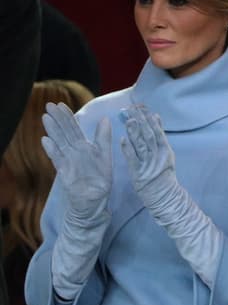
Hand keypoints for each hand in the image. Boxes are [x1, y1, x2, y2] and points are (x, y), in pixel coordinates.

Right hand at [41, 102, 111, 216]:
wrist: (95, 200)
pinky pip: (58, 159)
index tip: (60, 104)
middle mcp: (75, 152)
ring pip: (60, 142)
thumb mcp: (105, 156)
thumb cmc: (100, 179)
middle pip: (65, 132)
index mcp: (85, 147)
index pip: (74, 128)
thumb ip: (104, 138)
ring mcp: (69, 161)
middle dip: (58, 119)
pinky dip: (52, 150)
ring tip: (46, 117)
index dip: (67, 116)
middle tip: (49, 105)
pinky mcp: (66, 172)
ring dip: (53, 130)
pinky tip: (46, 140)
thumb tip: (105, 118)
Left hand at [119, 105, 176, 206]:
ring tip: (128, 120)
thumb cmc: (164, 176)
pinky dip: (127, 148)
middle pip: (148, 135)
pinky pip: (132, 158)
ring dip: (134, 132)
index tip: (145, 109)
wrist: (165, 196)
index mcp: (166, 151)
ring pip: (140, 145)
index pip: (158, 132)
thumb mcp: (167, 157)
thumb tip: (156, 121)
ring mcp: (148, 164)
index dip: (151, 121)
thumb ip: (160, 140)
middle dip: (141, 121)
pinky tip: (122, 139)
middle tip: (133, 109)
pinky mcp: (138, 172)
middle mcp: (157, 156)